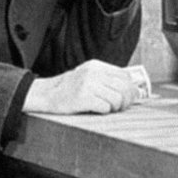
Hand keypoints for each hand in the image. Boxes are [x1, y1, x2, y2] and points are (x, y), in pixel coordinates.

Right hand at [22, 59, 138, 114]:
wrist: (46, 94)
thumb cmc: (69, 89)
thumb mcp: (87, 75)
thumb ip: (105, 78)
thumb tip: (131, 89)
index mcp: (96, 66)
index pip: (124, 76)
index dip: (130, 89)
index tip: (128, 98)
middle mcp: (93, 73)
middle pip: (124, 87)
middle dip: (126, 101)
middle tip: (120, 107)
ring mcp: (88, 85)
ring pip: (117, 98)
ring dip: (115, 107)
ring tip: (108, 109)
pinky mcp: (83, 98)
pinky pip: (106, 107)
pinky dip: (104, 111)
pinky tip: (97, 110)